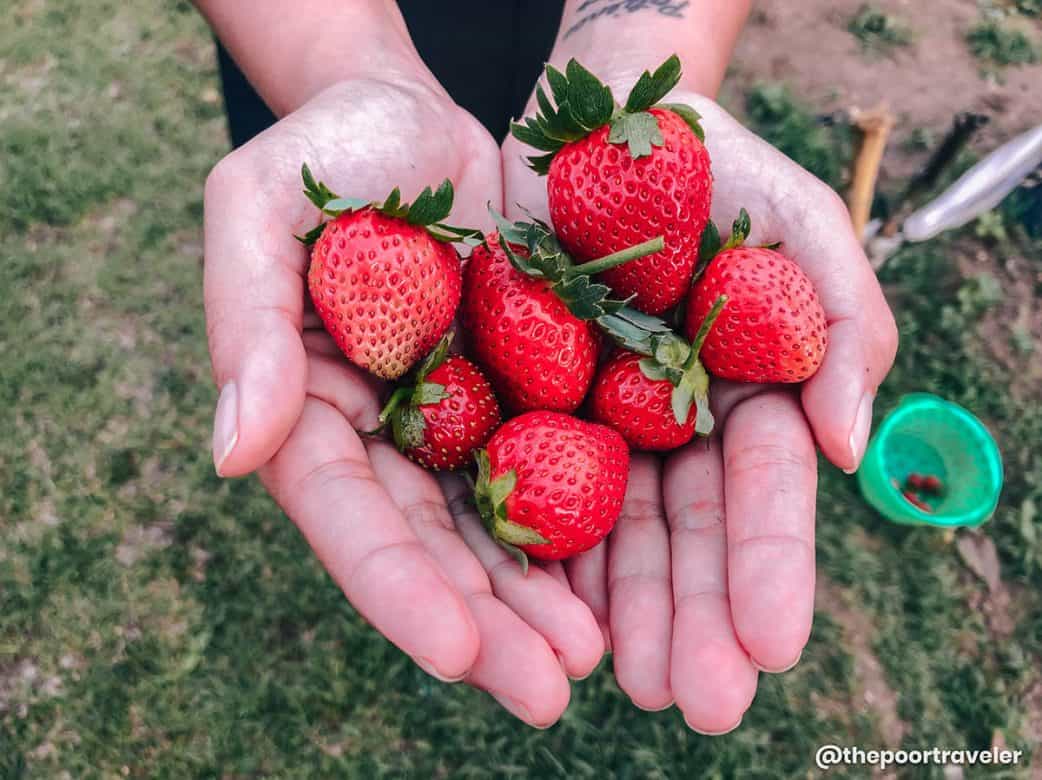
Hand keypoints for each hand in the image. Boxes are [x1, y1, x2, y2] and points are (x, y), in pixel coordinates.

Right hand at [204, 78, 604, 726]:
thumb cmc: (332, 150)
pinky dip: (587, 523)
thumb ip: (244, 322)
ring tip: (597, 661)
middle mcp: (383, 437)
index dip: (396, 587)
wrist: (418, 121)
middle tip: (549, 694)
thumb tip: (230, 453)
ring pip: (498, 525)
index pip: (347, 516)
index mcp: (309, 411)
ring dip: (543, 597)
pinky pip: (555, 465)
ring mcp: (456, 421)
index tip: (457, 654)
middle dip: (485, 622)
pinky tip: (626, 579)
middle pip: (431, 545)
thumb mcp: (261, 206)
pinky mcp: (521, 393)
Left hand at [502, 93, 897, 731]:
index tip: (772, 646)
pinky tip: (542, 610)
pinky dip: (532, 547)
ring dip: (615, 609)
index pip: (762, 496)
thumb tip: (850, 448)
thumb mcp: (797, 222)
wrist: (586, 126)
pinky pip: (516, 483)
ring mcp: (589, 421)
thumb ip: (840, 322)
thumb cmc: (711, 166)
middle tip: (691, 700)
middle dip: (691, 618)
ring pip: (604, 529)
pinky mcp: (514, 404)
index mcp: (744, 396)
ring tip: (619, 681)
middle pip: (683, 534)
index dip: (768, 569)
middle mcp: (668, 427)